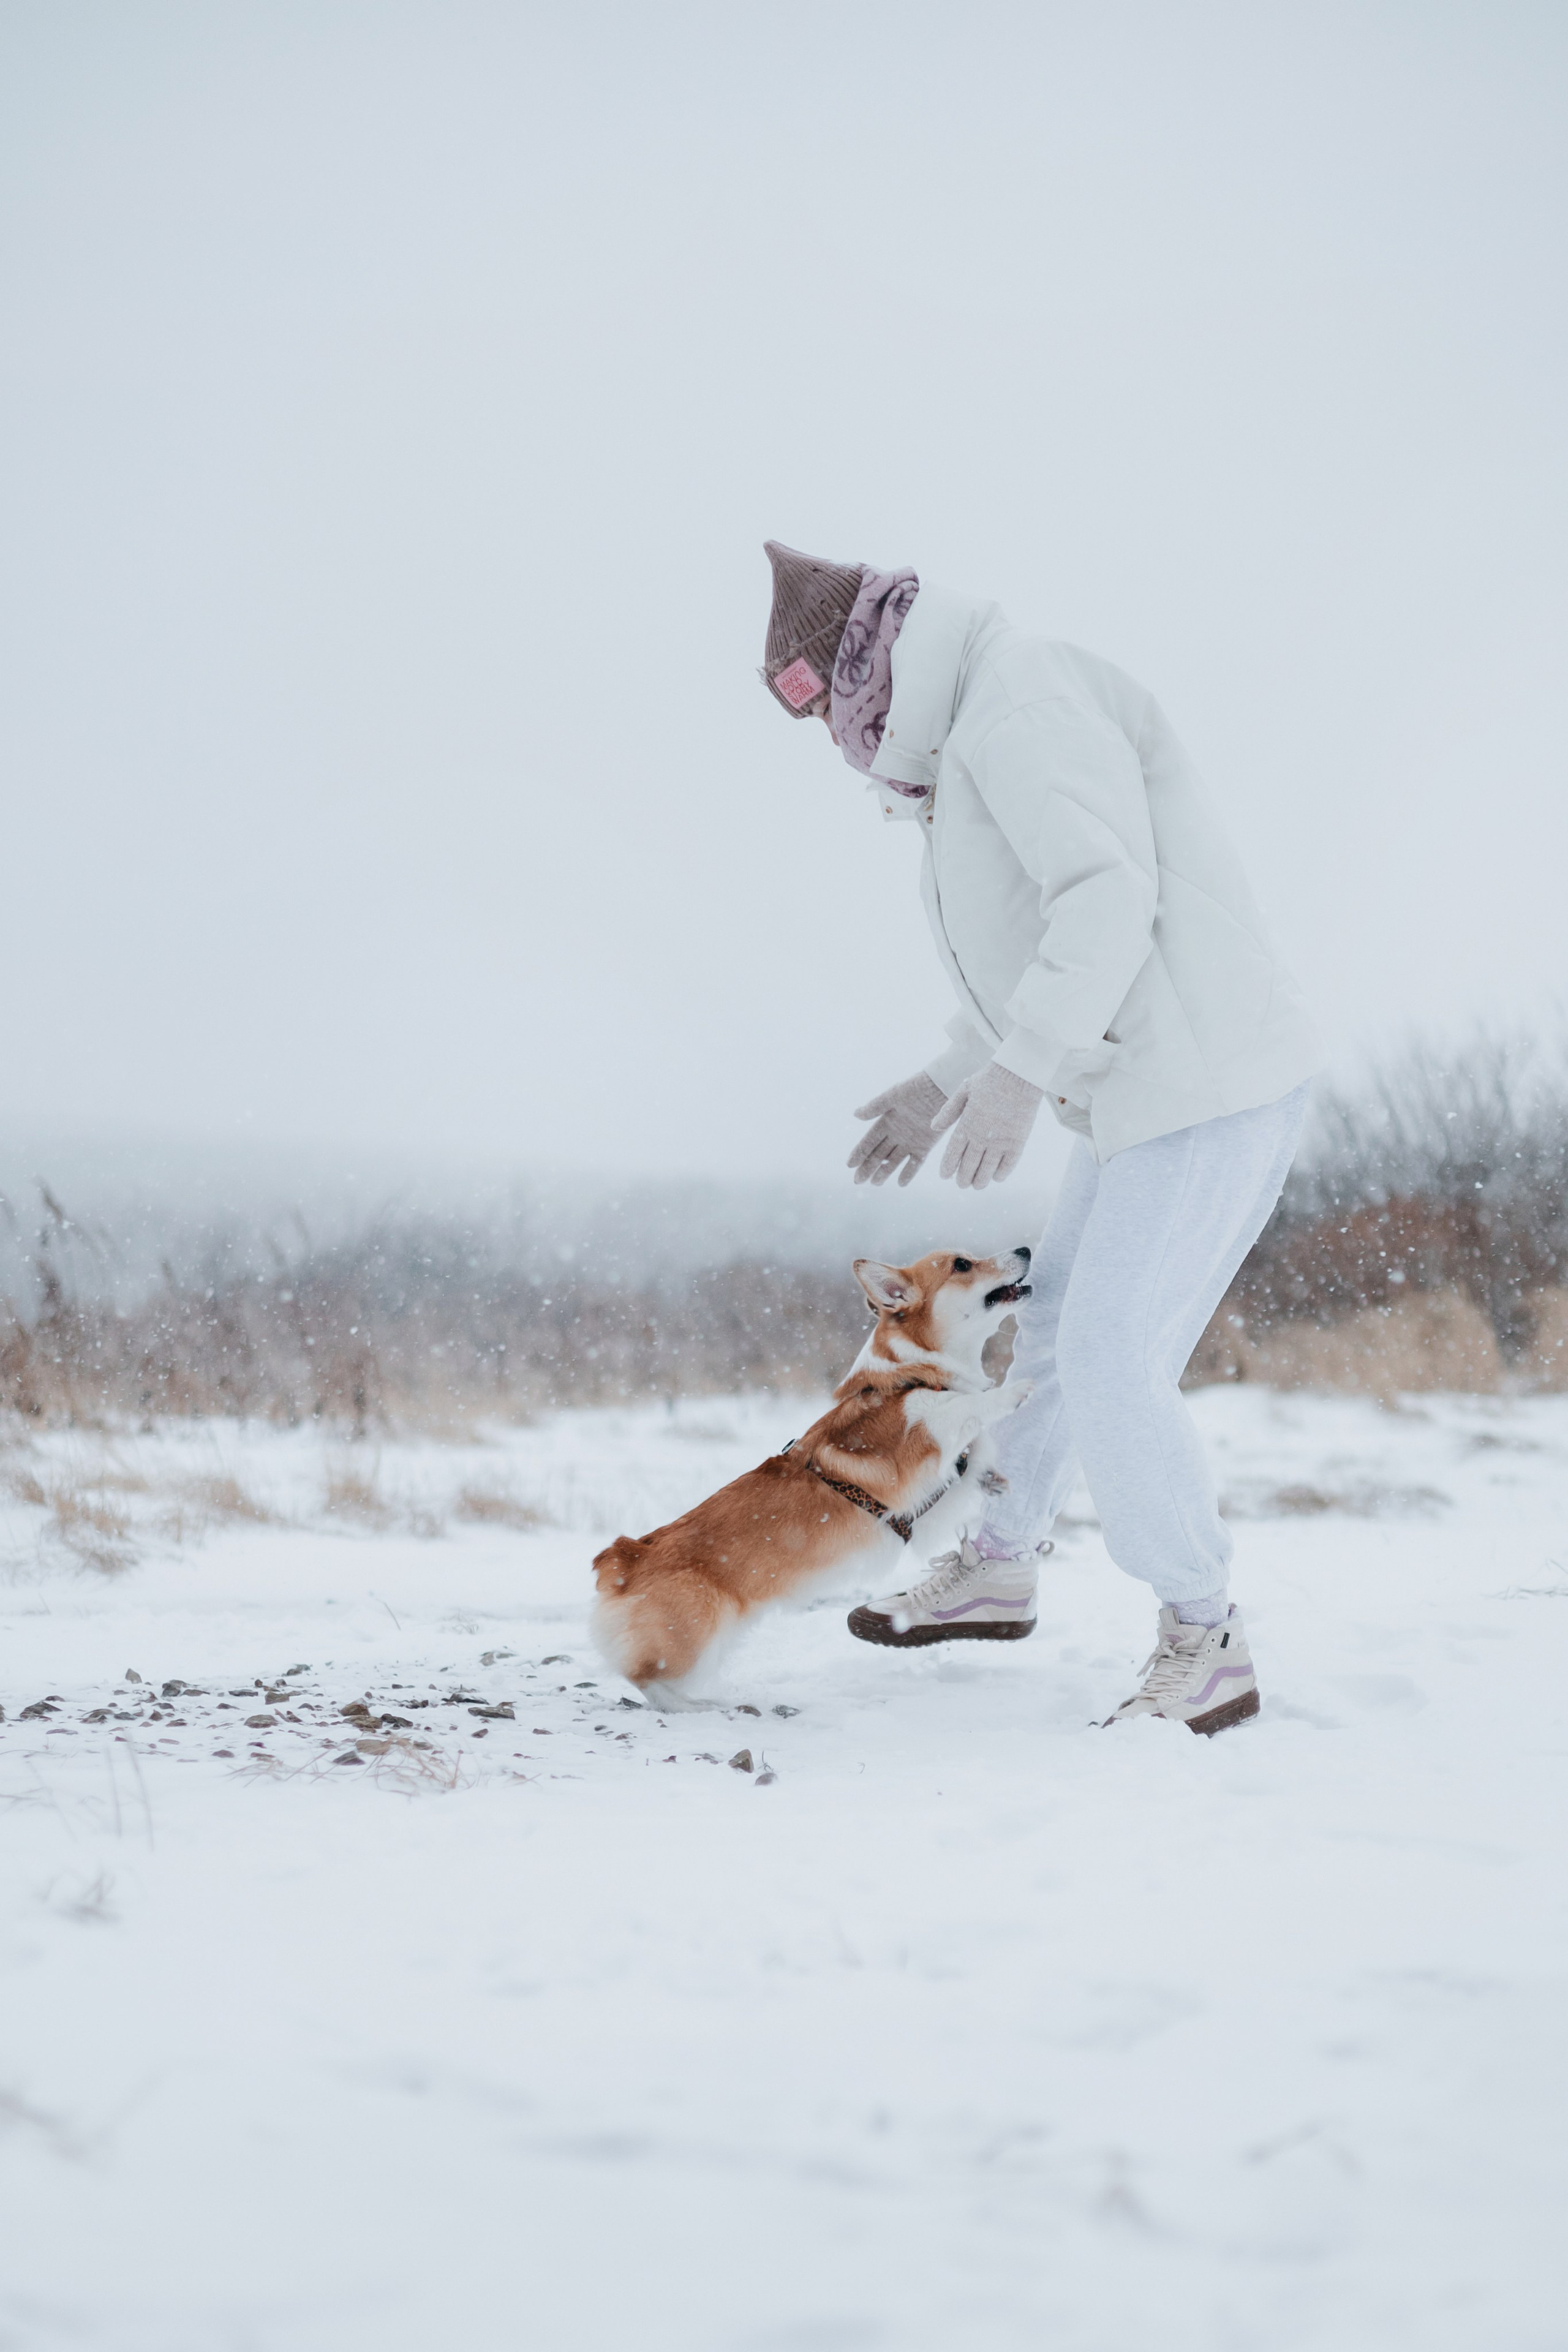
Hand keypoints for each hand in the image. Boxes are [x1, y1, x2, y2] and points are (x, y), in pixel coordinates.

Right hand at [848, 1071, 947, 1186]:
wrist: (941, 1088)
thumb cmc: (916, 1089)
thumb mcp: (893, 1096)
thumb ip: (875, 1107)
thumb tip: (855, 1114)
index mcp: (886, 1122)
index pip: (869, 1141)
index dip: (859, 1153)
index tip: (849, 1165)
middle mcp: (896, 1134)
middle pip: (878, 1155)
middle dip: (868, 1167)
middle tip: (858, 1181)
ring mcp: (910, 1142)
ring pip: (894, 1161)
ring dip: (885, 1172)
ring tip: (875, 1183)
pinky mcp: (925, 1146)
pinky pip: (915, 1163)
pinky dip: (909, 1172)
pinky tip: (900, 1183)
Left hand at [930, 1063, 1042, 1188]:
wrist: (1018, 1074)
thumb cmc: (989, 1080)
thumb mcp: (963, 1091)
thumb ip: (948, 1112)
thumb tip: (933, 1127)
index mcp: (966, 1124)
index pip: (953, 1153)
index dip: (948, 1167)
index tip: (944, 1176)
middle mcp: (982, 1136)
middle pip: (969, 1165)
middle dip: (963, 1178)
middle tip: (961, 1184)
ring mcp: (1001, 1141)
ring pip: (987, 1169)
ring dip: (981, 1180)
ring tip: (976, 1185)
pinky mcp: (1018, 1141)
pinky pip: (1009, 1164)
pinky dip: (1002, 1173)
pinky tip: (997, 1177)